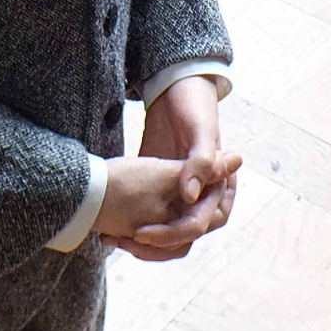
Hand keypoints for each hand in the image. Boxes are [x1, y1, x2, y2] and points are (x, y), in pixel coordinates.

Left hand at [103, 75, 239, 262]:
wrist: (176, 86)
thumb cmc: (194, 106)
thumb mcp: (200, 131)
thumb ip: (201, 162)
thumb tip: (191, 197)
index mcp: (222, 188)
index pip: (202, 223)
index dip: (174, 233)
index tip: (142, 232)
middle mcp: (204, 195)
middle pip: (183, 234)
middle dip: (154, 243)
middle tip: (123, 241)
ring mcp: (182, 193)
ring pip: (166, 230)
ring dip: (143, 240)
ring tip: (112, 238)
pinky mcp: (161, 188)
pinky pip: (151, 215)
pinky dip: (133, 223)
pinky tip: (109, 227)